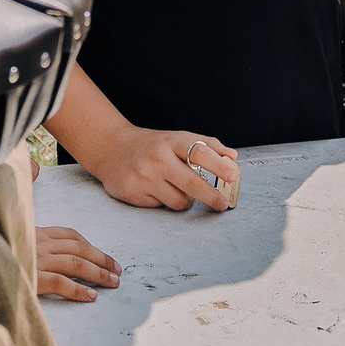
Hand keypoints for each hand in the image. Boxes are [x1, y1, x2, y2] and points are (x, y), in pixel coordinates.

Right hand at [35, 226, 119, 301]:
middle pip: (79, 249)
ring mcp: (36, 260)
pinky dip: (78, 289)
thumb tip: (53, 256)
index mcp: (35, 234)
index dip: (91, 247)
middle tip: (116, 271)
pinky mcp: (33, 278)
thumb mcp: (12, 243)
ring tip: (112, 282)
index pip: (70, 236)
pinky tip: (91, 296)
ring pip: (76, 264)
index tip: (104, 257)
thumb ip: (33, 247)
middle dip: (101, 260)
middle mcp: (39, 244)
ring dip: (98, 273)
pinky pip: (60, 282)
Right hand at [80, 125, 238, 211]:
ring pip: (179, 201)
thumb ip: (206, 145)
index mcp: (171, 141)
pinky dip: (164, 201)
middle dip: (212, 197)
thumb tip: (233, 156)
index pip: (200, 152)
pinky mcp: (132, 193)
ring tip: (176, 188)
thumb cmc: (152, 145)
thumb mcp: (177, 138)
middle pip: (193, 184)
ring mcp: (144, 177)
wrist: (110, 148)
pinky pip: (161, 206)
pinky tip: (155, 189)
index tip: (233, 175)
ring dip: (185, 200)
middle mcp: (157, 158)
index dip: (219, 165)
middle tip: (222, 204)